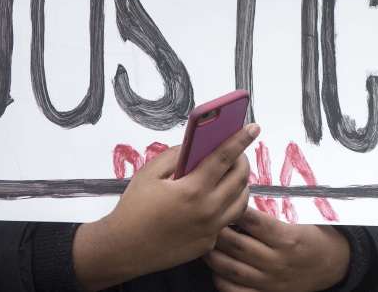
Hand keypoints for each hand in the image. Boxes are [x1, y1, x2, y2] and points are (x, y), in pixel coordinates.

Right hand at [72, 124, 258, 290]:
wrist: (123, 249)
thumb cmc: (133, 208)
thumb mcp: (149, 173)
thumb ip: (176, 155)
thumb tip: (195, 145)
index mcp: (193, 189)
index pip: (225, 157)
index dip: (241, 139)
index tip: (254, 127)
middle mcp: (208, 210)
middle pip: (240, 178)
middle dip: (243, 160)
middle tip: (237, 152)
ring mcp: (211, 229)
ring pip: (242, 201)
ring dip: (241, 183)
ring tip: (231, 174)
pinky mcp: (209, 242)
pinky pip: (228, 219)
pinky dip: (229, 204)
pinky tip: (219, 197)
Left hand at [205, 207, 350, 291]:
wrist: (334, 265)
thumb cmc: (314, 237)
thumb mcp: (302, 219)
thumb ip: (274, 211)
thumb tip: (243, 195)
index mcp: (288, 238)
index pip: (253, 222)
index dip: (234, 210)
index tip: (223, 200)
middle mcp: (277, 261)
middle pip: (237, 246)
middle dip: (217, 231)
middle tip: (206, 219)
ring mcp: (270, 282)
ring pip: (231, 269)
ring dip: (213, 255)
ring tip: (204, 242)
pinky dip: (220, 281)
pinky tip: (215, 268)